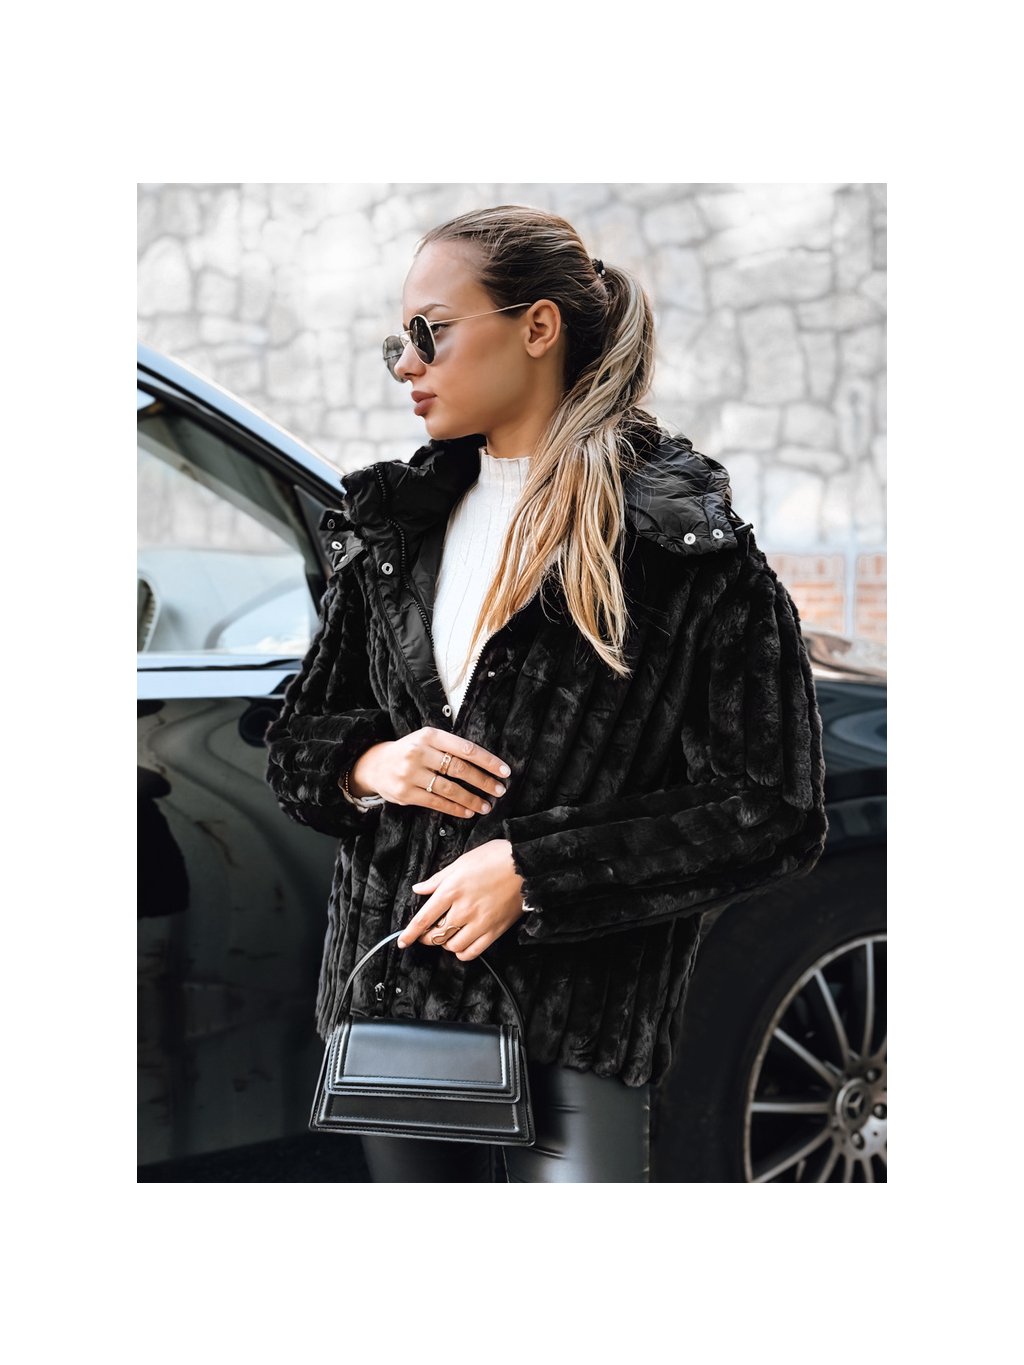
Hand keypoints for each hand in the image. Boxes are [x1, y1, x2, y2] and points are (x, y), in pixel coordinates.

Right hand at [348, 728, 510, 819]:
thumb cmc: (410, 752)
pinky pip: (436, 802)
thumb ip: (450, 748)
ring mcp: (410, 774)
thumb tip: (486, 764)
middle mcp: (419, 752)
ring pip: (449, 788)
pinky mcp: (405, 793)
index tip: (505, 771)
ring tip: (486, 806)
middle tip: (500, 790)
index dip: (488, 760)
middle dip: (483, 781)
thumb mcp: (427, 741)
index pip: (465, 748)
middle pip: (459, 768)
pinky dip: (455, 808)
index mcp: (429, 736)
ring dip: (472, 799)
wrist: (375, 764)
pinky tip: (467, 812)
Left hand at [397, 839, 525, 960]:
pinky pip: (472, 952)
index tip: (402, 941)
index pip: (423, 919)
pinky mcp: (494, 931)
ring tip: (447, 934)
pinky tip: (461, 943)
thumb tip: (419, 888)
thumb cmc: (495, 858)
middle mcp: (463, 909)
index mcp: (452, 890)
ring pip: (452, 946)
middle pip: (435, 935)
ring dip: (445, 943)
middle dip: (425, 937)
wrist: (526, 865)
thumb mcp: (462, 862)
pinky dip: (462, 952)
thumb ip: (438, 879)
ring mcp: (480, 922)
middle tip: (425, 933)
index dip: (409, 933)